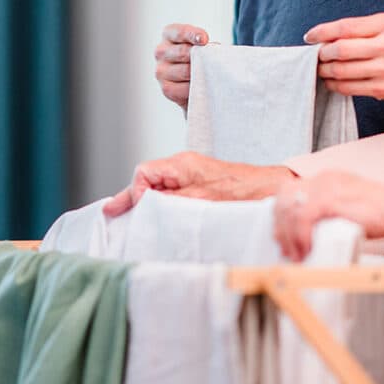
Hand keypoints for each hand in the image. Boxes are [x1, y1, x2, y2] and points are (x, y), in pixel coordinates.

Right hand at [103, 151, 295, 216]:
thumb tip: (145, 205)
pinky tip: (157, 218)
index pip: (144, 172)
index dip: (135, 191)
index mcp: (182, 164)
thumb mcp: (200, 200)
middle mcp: (184, 166)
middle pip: (148, 179)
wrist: (270, 189)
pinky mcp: (200, 185)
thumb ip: (170, 201)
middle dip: (132, 197)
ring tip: (131, 219)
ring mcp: (192, 175)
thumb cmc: (241, 192)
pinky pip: (173, 193)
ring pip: (159, 187)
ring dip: (147, 203)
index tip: (139, 209)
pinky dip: (162, 204)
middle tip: (113, 213)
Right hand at [155, 23, 209, 110]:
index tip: (204, 40)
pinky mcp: (166, 88)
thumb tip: (212, 49)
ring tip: (209, 74)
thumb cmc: (200, 56)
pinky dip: (196, 87)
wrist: (195, 79)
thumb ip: (203, 43)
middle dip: (200, 57)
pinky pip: (184, 88)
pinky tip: (202, 85)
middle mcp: (161, 51)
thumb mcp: (201, 43)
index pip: (180, 32)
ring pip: (185, 71)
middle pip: (183, 52)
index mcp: (169, 34)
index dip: (193, 35)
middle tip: (211, 61)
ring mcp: (161, 71)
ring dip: (200, 73)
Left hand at [273, 173, 383, 260]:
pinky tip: (306, 249)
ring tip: (296, 254)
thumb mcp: (347, 206)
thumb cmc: (380, 212)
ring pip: (291, 209)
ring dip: (289, 236)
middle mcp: (324, 178)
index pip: (290, 190)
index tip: (282, 236)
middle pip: (285, 198)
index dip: (281, 215)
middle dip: (280, 226)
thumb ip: (327, 212)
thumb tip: (306, 232)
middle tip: (286, 249)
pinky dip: (300, 236)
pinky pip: (304, 217)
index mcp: (326, 178)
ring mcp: (327, 187)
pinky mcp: (332, 199)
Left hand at [305, 13, 383, 130]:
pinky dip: (335, 85)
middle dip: (322, 54)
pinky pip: (349, 88)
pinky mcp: (383, 88)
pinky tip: (332, 82)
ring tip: (322, 69)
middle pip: (340, 50)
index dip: (322, 32)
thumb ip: (364, 29)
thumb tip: (327, 36)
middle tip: (317, 55)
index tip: (309, 36)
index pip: (346, 27)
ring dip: (326, 71)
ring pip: (342, 70)